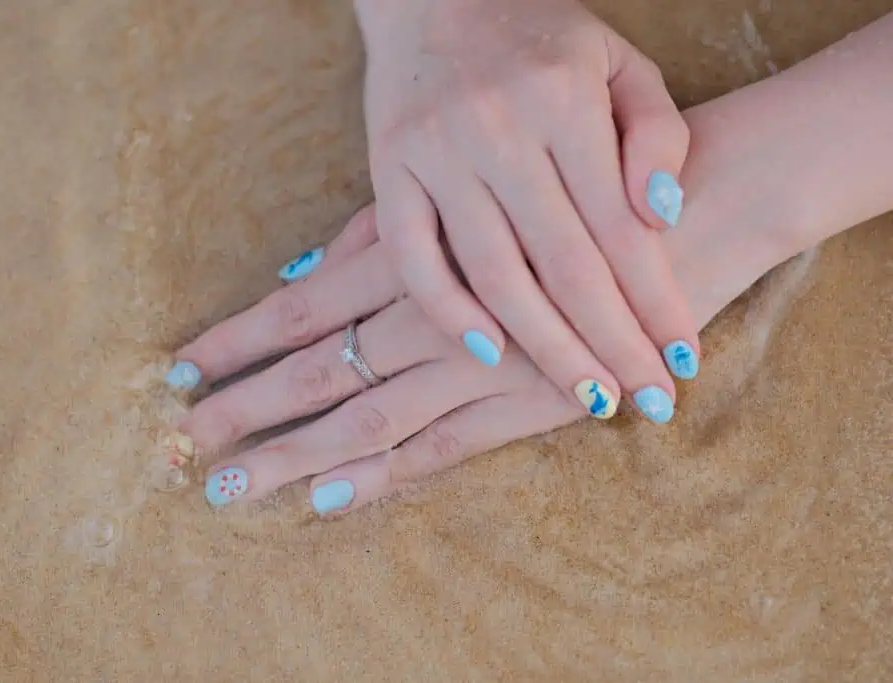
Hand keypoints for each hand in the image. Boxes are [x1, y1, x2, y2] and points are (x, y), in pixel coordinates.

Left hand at [175, 208, 587, 514]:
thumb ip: (383, 237)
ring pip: (365, 418)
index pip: (301, 308)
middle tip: (188, 440)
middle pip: (318, 371)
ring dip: (293, 454)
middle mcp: (433, 316)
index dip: (238, 340)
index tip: (183, 366)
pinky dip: (382, 474)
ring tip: (233, 484)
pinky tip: (327, 498)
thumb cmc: (563, 200)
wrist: (675, 233)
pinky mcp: (523, 407)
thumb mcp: (467, 198)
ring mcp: (477, 367)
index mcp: (413, 258)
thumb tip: (304, 271)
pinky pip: (439, 449)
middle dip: (246, 406)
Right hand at [354, 0, 699, 422]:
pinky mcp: (388, 169)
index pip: (619, 225)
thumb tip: (662, 217)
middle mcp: (498, 127)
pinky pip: (411, 256)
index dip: (654, 300)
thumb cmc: (544, 37)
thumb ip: (656, 134)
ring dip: (542, 344)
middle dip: (609, 342)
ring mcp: (436, 151)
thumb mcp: (622, 63)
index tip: (682, 361)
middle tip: (644, 402)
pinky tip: (486, 354)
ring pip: (493, 271)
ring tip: (585, 396)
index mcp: (565, 99)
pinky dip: (445, 308)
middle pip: (563, 262)